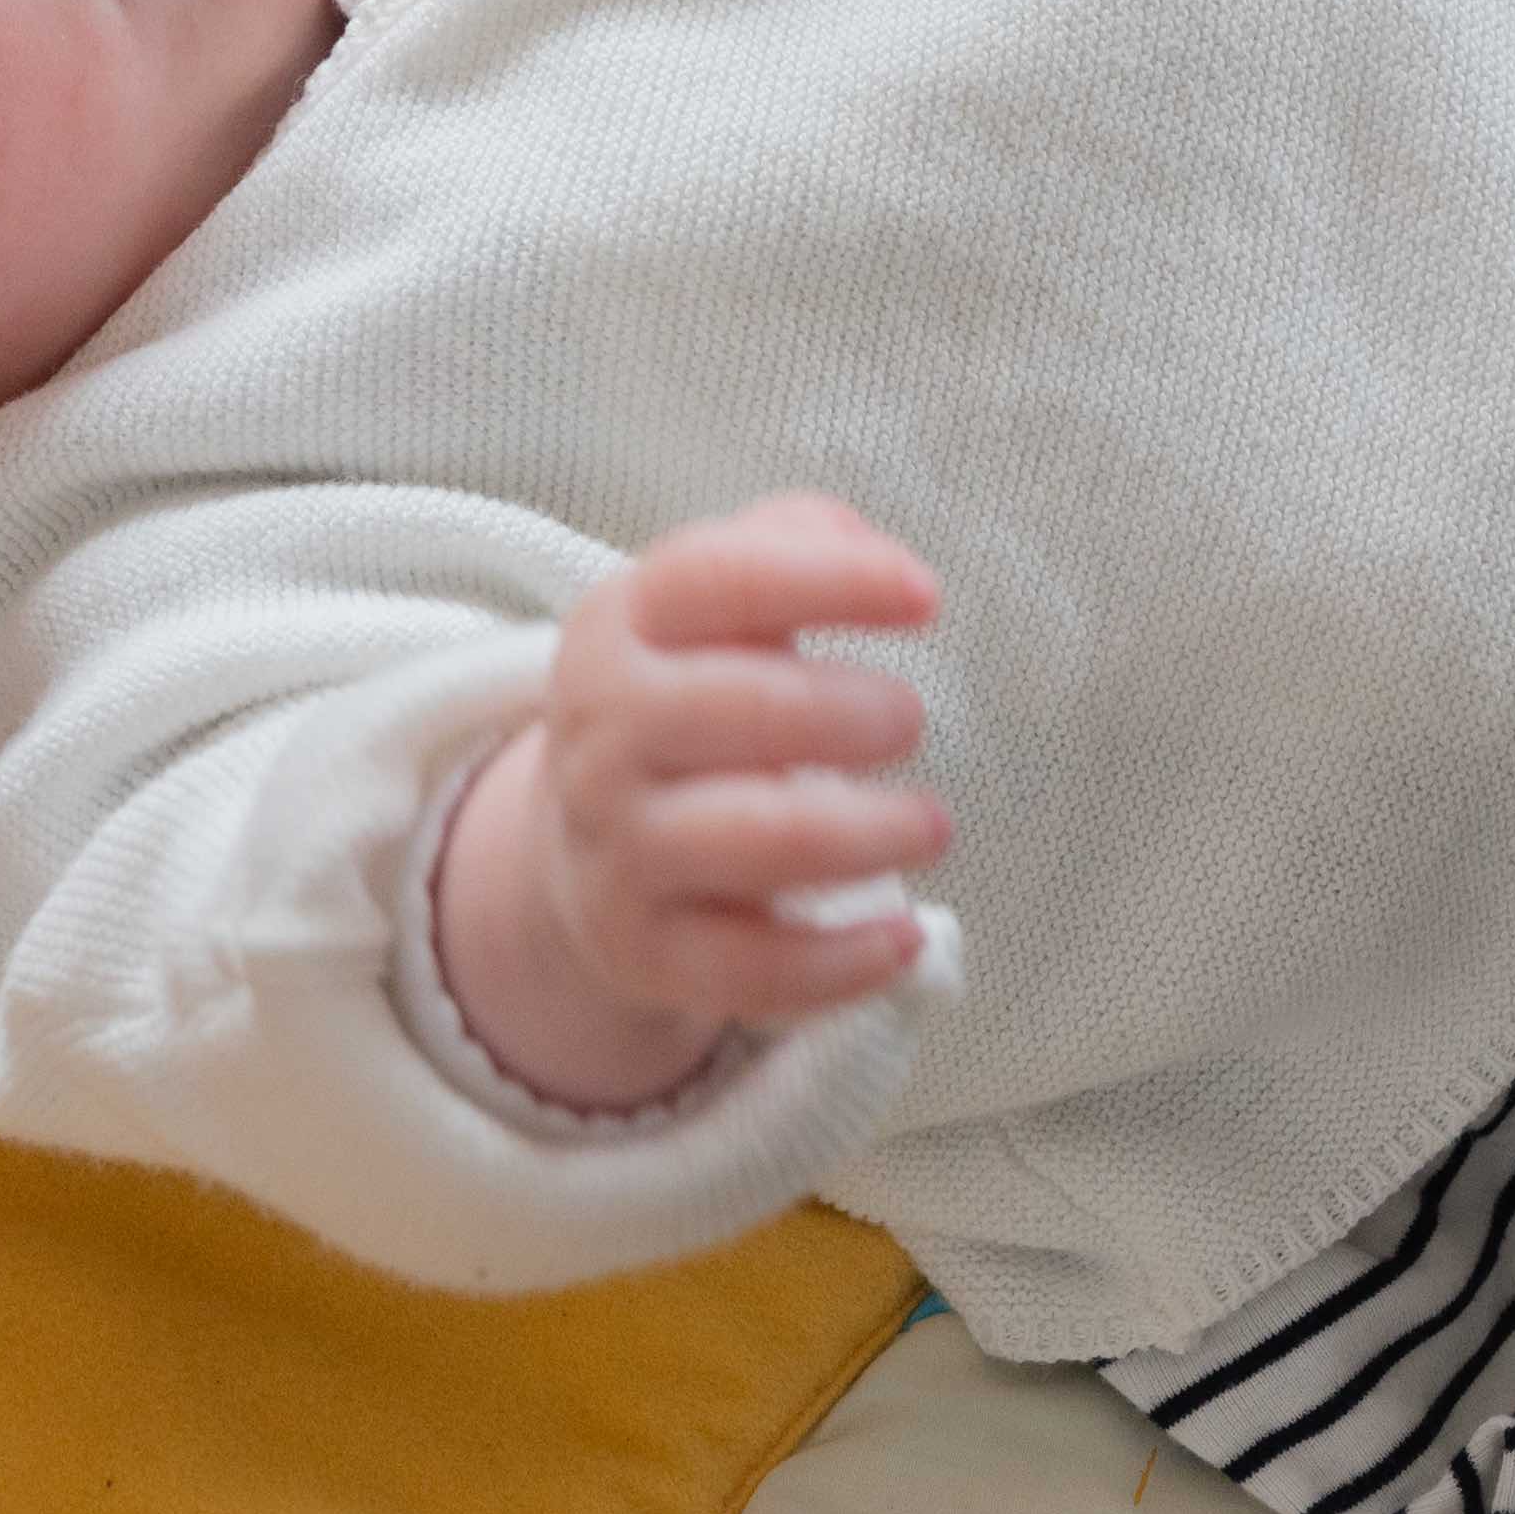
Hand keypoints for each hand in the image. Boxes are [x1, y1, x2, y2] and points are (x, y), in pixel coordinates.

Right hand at [430, 491, 946, 1114]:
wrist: (582, 838)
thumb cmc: (694, 693)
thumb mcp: (716, 601)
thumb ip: (795, 544)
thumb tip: (879, 561)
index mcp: (619, 627)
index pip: (716, 578)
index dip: (831, 580)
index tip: (927, 597)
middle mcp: (603, 735)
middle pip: (744, 709)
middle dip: (851, 712)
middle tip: (909, 719)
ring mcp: (618, 848)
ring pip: (756, 841)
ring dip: (867, 834)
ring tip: (932, 824)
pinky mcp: (644, 951)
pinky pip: (751, 969)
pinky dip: (842, 962)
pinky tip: (905, 938)